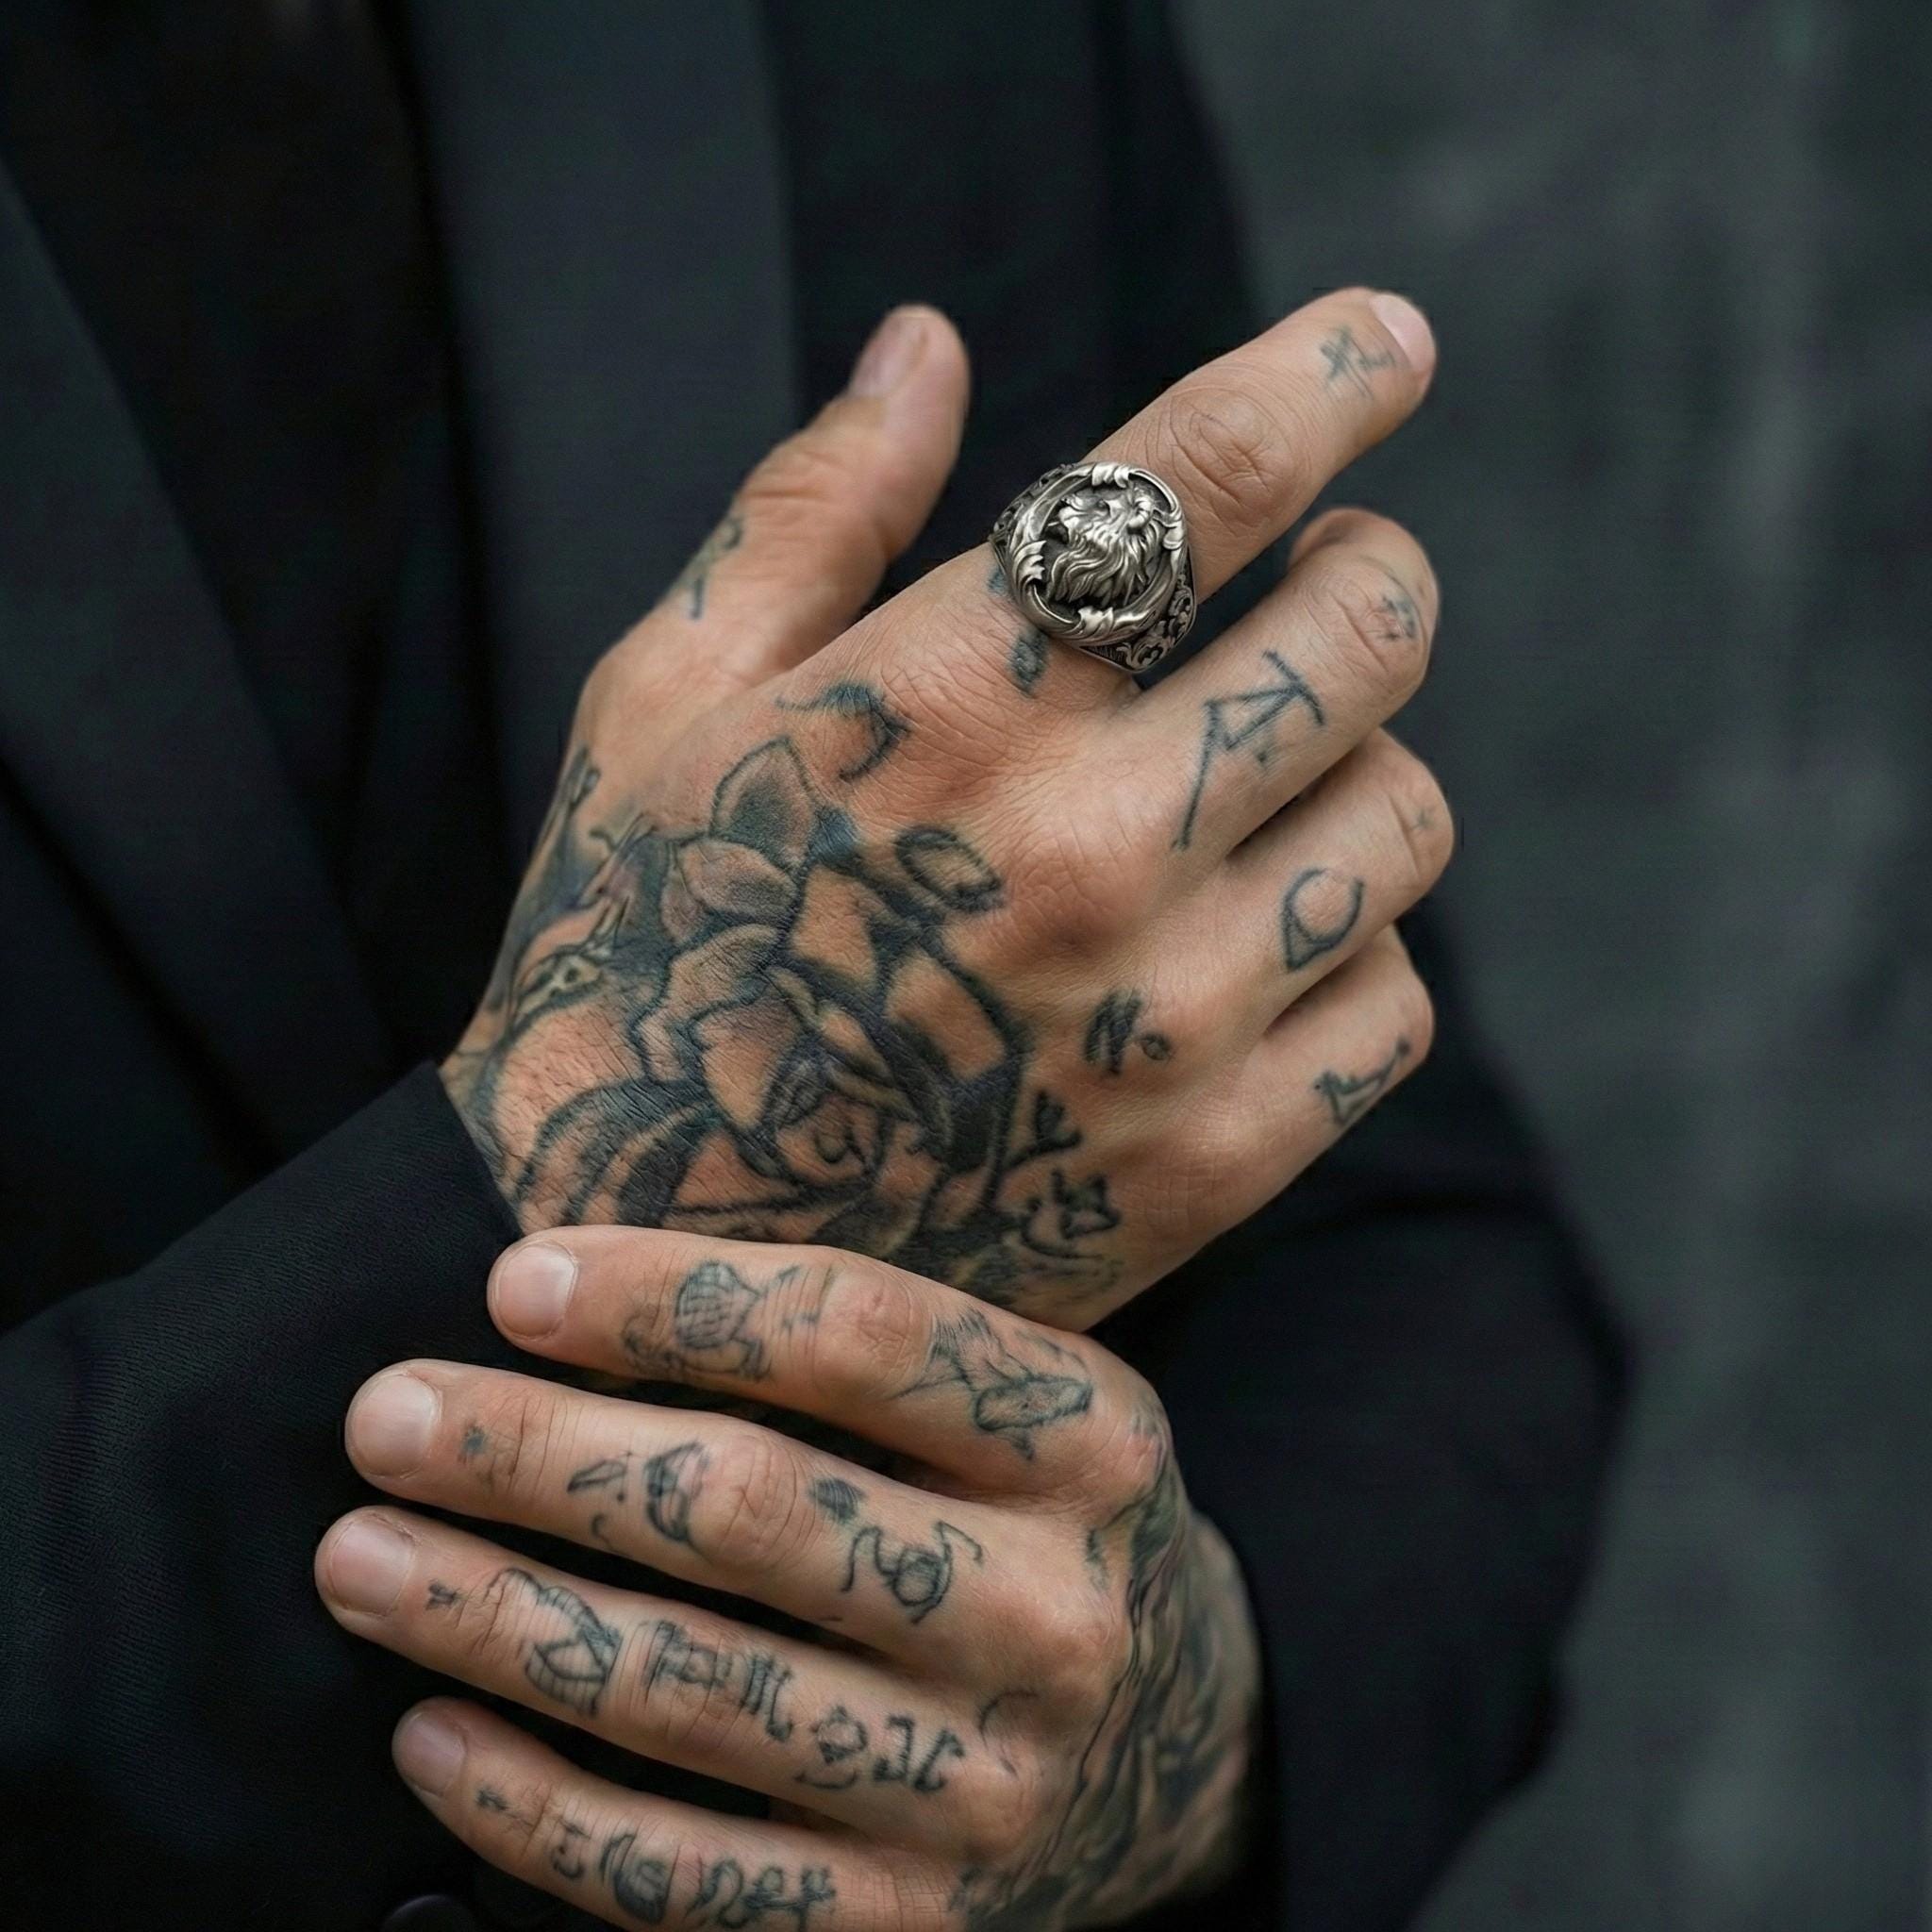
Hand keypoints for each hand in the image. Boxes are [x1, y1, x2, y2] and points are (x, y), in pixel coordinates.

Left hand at [316, 1228, 1260, 1928]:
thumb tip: (585, 1283)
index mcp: (1087, 1437)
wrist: (1178, 1753)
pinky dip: (535, 1808)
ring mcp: (979, 1785)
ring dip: (492, 1619)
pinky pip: (684, 1875)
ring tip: (358, 1554)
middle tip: (388, 1414)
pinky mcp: (908, 1925)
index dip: (671, 1300)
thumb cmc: (1042, 1523)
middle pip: (748, 1511)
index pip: (859, 1335)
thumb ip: (861, 1347)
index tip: (516, 1280)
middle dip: (535, 1455)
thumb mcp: (1021, 1399)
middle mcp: (1047, 1611)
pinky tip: (429, 1733)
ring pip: (690, 1693)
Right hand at [445, 291, 1449, 1327]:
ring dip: (1355, 763)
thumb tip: (926, 338)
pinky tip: (1252, 945)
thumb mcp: (665, 703)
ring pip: (1404, 816)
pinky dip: (1349, 948)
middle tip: (1323, 576)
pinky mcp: (1215, 1160)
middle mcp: (1085, 850)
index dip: (1327, 369)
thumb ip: (809, 509)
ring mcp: (1167, 1020)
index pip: (1205, 473)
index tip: (1384, 338)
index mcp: (948, 703)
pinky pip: (1395, 1002)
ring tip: (1260, 779)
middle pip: (1371, 631)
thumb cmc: (639, 944)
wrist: (638, 1254)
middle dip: (1369, 567)